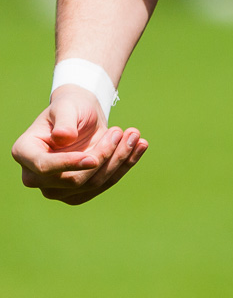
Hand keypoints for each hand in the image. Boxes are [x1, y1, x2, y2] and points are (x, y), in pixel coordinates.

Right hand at [12, 85, 146, 203]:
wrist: (83, 114)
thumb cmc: (71, 107)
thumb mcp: (67, 106)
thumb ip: (64, 122)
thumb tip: (63, 138)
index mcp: (25, 152)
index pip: (45, 167)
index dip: (69, 165)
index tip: (94, 159)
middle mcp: (36, 176)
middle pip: (74, 179)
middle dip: (104, 156)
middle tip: (122, 129)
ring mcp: (57, 188)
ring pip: (94, 184)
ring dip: (120, 159)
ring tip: (135, 134)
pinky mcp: (79, 191)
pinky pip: (105, 184)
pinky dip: (126, 165)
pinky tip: (141, 146)